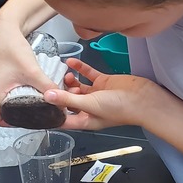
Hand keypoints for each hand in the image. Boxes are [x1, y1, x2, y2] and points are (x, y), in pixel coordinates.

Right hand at [0, 24, 57, 125]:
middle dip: (14, 114)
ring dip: (12, 103)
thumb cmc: (11, 47)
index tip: (24, 121)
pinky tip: (23, 88)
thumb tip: (60, 98)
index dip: (10, 125)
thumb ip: (47, 86)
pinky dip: (9, 93)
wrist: (3, 28)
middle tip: (30, 113)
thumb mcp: (32, 71)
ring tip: (28, 101)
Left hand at [43, 61, 158, 130]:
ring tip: (65, 75)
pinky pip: (88, 75)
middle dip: (59, 93)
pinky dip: (80, 69)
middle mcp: (89, 109)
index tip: (38, 103)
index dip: (51, 113)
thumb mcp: (89, 105)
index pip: (63, 119)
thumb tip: (46, 97)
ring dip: (69, 81)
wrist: (143, 99)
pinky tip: (71, 62)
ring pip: (77, 87)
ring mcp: (96, 95)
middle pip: (68, 101)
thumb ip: (67, 99)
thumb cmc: (119, 109)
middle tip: (51, 83)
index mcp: (85, 120)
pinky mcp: (103, 82)